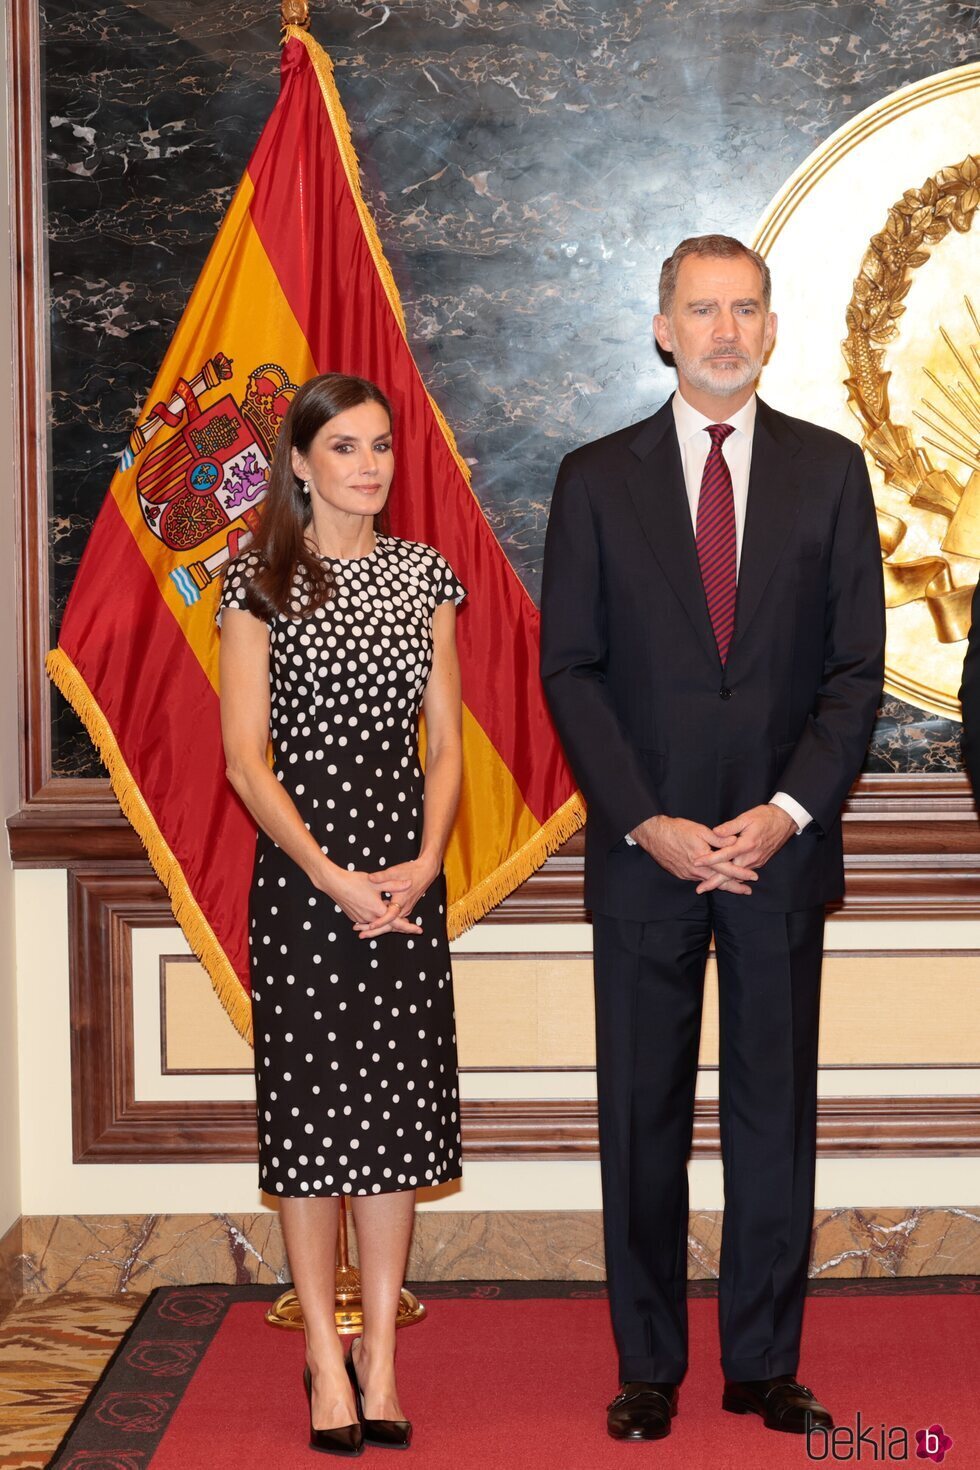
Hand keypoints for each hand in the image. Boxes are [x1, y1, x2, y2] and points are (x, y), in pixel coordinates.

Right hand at [317, 864, 411, 934]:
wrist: (334, 884)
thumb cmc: (355, 881)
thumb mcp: (377, 881)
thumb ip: (394, 884)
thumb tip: (409, 883)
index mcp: (377, 910)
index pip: (397, 922)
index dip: (409, 927)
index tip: (420, 930)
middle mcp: (370, 918)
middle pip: (388, 926)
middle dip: (401, 927)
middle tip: (412, 928)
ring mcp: (361, 919)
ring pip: (378, 924)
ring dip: (387, 923)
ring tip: (399, 922)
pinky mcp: (354, 917)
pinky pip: (369, 921)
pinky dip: (376, 920)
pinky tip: (379, 915)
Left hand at [355, 854, 440, 938]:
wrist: (426, 872)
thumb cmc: (411, 871)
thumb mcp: (395, 872)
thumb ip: (382, 876)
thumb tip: (370, 877)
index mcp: (401, 901)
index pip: (390, 916)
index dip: (380, 922)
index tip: (369, 926)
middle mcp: (404, 909)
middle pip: (389, 925)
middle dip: (375, 931)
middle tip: (361, 935)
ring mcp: (404, 910)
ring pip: (391, 923)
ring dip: (377, 927)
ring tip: (361, 930)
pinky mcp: (403, 909)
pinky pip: (393, 919)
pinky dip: (383, 922)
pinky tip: (371, 922)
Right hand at [630, 815, 757, 895]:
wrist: (654, 835)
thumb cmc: (677, 830)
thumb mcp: (700, 830)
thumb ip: (719, 838)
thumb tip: (735, 841)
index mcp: (704, 858)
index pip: (727, 869)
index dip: (741, 873)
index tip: (753, 877)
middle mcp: (696, 870)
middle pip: (719, 881)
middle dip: (735, 887)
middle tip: (747, 891)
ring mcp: (688, 874)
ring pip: (709, 882)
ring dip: (722, 884)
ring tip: (734, 887)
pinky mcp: (681, 874)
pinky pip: (698, 879)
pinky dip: (709, 881)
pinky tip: (714, 880)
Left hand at [701, 803, 795, 877]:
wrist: (785, 821)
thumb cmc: (765, 817)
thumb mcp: (746, 818)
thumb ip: (730, 827)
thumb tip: (715, 832)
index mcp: (747, 845)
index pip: (724, 855)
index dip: (709, 860)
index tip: (696, 862)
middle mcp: (751, 857)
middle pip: (730, 873)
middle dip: (714, 882)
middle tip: (699, 889)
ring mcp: (756, 861)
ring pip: (737, 875)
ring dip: (723, 881)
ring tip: (707, 886)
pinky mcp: (759, 862)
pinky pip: (743, 873)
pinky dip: (733, 878)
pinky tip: (723, 880)